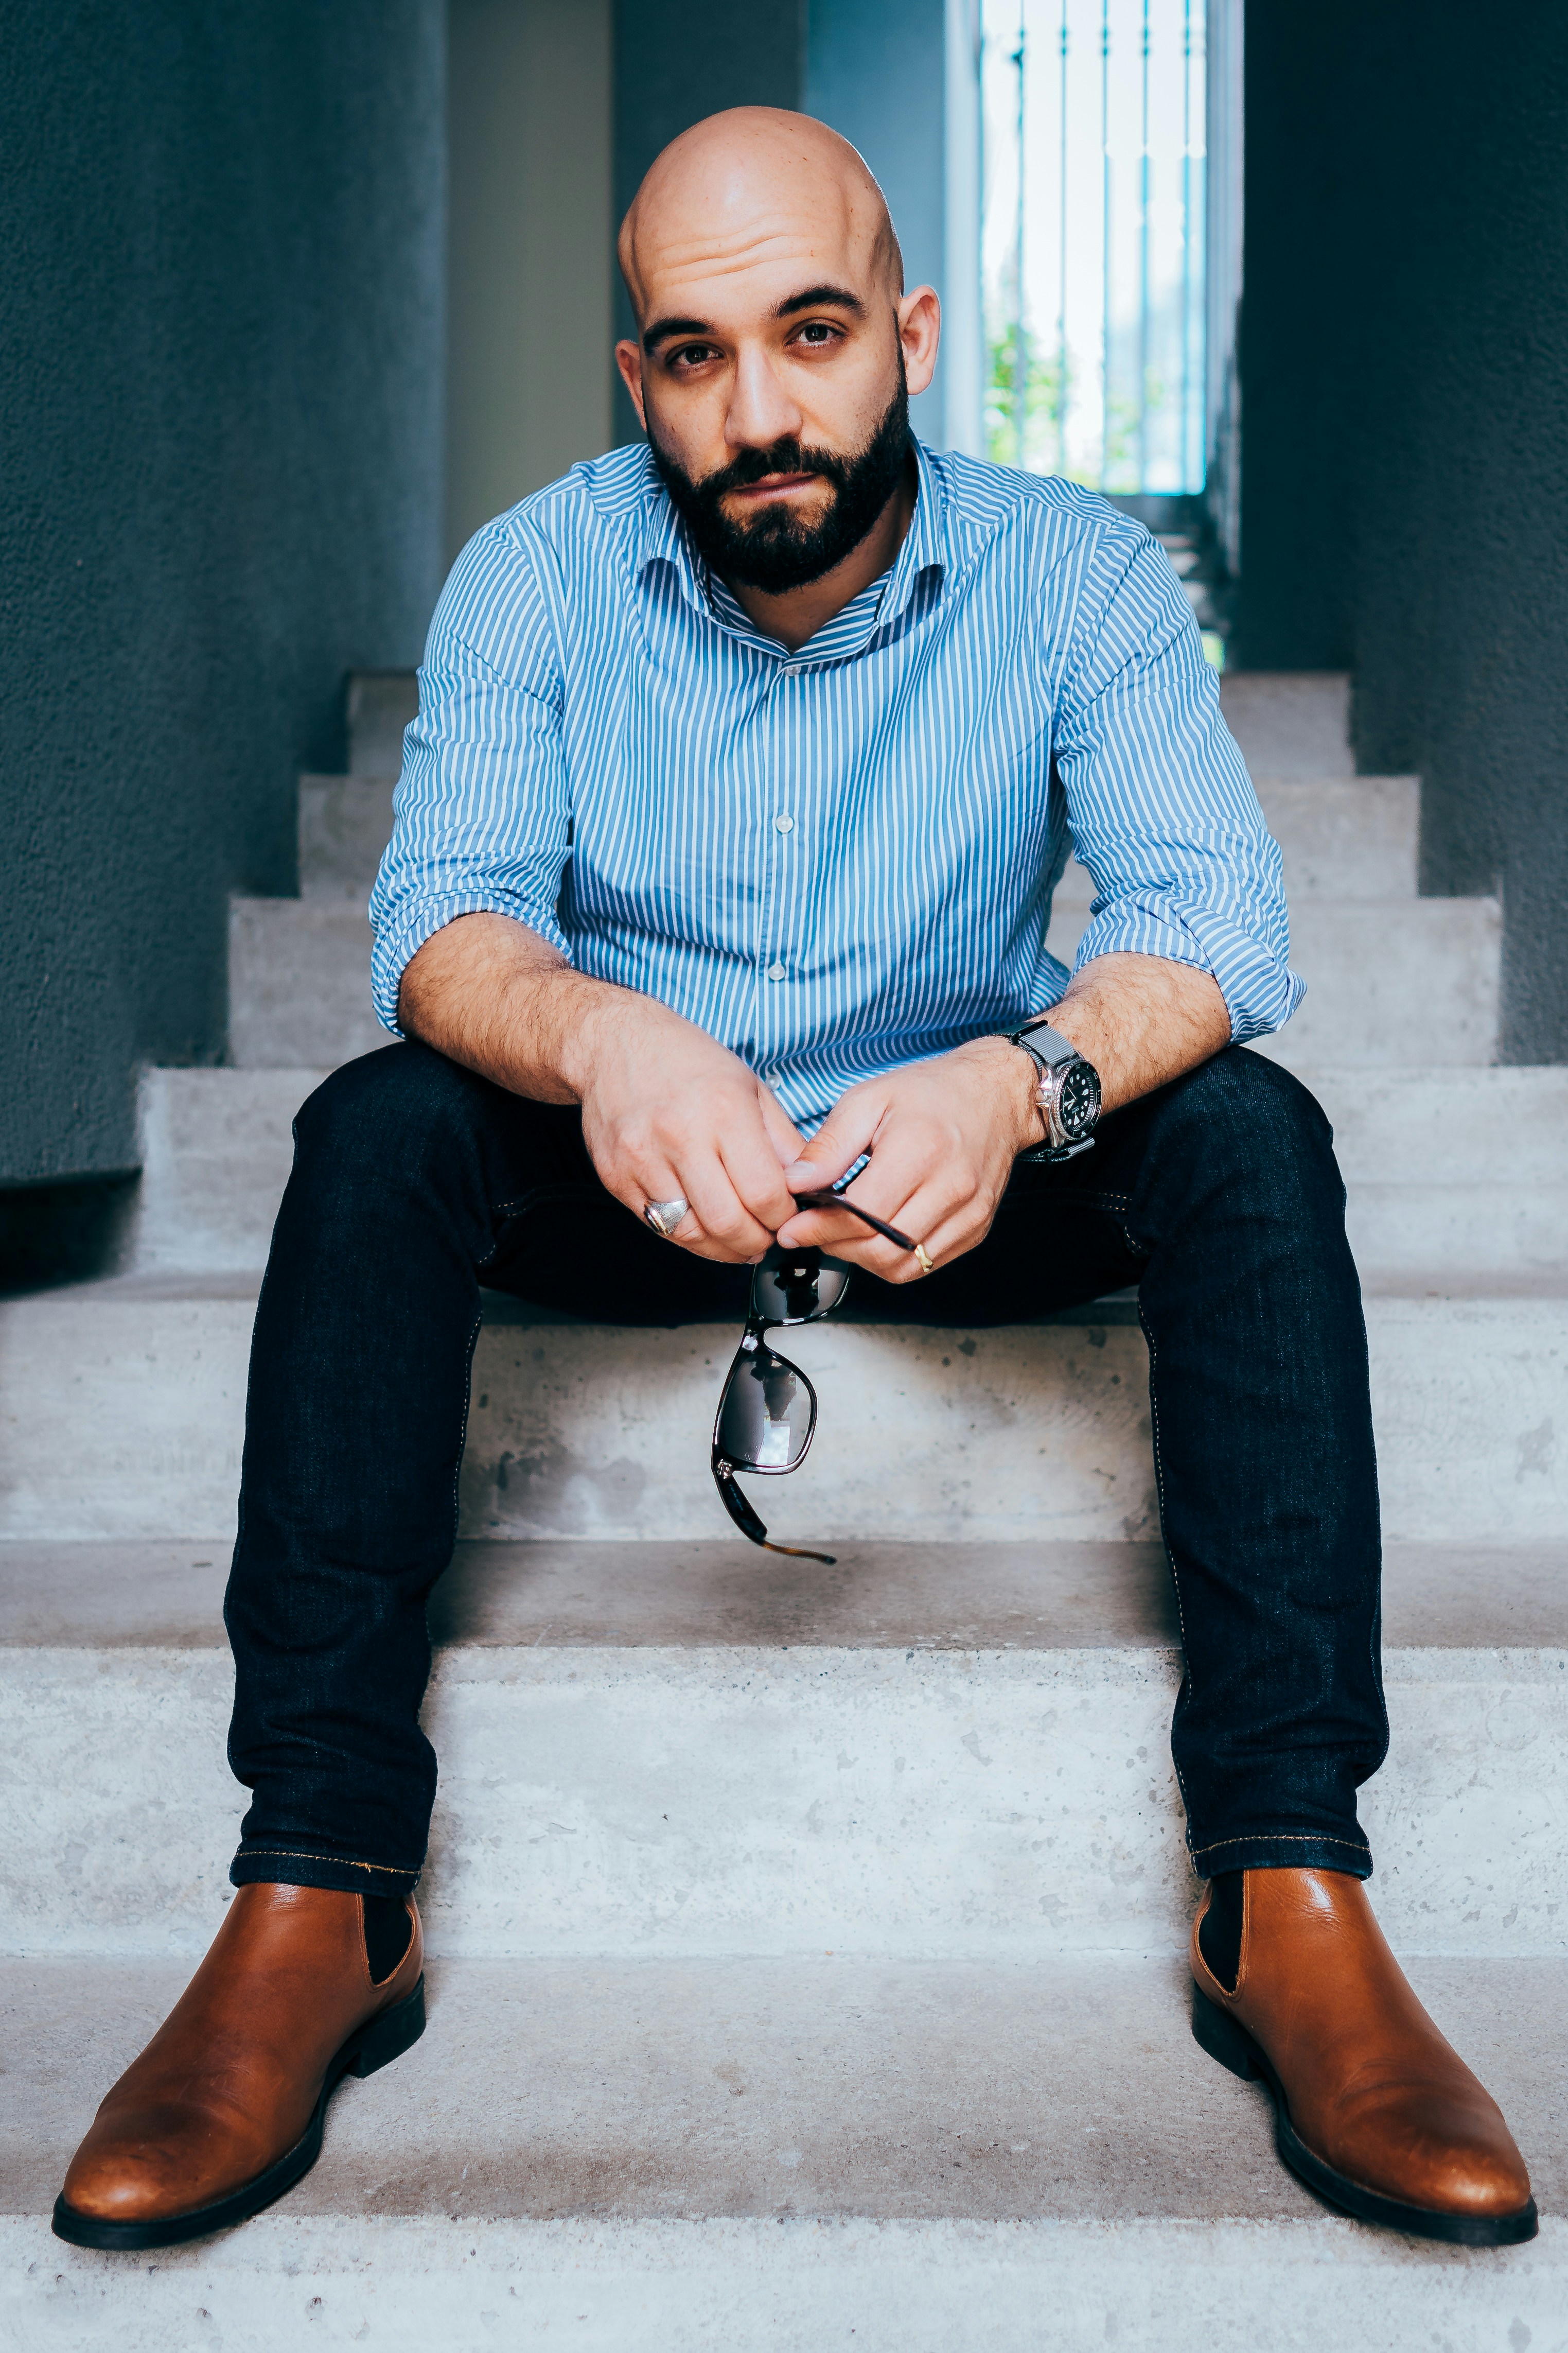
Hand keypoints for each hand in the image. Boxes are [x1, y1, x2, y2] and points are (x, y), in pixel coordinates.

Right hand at [575, 991, 804, 1262]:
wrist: (612, 1043)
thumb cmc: (685, 1060)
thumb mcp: (749, 1086)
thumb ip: (782, 1141)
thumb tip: (806, 1188)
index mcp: (724, 1110)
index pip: (764, 1193)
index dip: (782, 1217)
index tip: (787, 1217)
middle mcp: (680, 1135)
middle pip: (728, 1222)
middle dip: (755, 1242)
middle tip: (765, 1238)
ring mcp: (642, 1159)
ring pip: (691, 1233)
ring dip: (722, 1248)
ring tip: (737, 1239)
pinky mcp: (615, 1177)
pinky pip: (657, 1226)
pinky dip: (686, 1235)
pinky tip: (702, 1224)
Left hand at [775, 1036, 1040, 1280]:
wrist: (996, 1096)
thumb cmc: (933, 1093)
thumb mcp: (869, 1100)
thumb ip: (829, 1145)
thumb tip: (796, 1183)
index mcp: (921, 1151)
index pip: (861, 1214)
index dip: (820, 1227)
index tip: (793, 1228)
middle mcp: (951, 1188)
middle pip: (881, 1249)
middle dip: (837, 1246)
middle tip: (815, 1230)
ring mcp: (969, 1214)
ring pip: (902, 1265)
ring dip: (863, 1258)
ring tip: (844, 1233)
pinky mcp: (976, 1229)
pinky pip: (925, 1264)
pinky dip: (893, 1258)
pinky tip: (878, 1235)